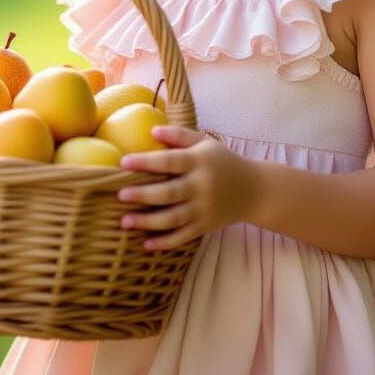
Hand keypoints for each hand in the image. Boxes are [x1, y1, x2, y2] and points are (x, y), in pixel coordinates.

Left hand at [117, 126, 259, 251]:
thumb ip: (179, 135)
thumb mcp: (205, 143)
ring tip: (124, 221)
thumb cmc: (223, 161)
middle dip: (143, 195)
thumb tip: (151, 131)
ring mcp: (204, 209)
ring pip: (173, 218)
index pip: (170, 161)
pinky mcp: (206, 226)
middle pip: (169, 192)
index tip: (123, 162)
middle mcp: (201, 186)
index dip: (146, 162)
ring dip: (148, 221)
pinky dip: (165, 242)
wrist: (254, 190)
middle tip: (120, 195)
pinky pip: (183, 237)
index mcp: (199, 162)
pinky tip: (146, 244)